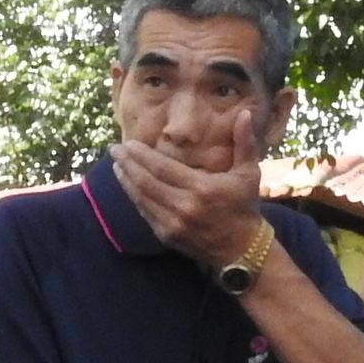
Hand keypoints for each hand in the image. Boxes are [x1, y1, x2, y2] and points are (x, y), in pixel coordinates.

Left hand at [110, 111, 266, 271]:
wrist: (242, 250)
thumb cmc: (244, 207)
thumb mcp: (249, 173)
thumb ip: (244, 142)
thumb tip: (244, 112)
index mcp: (201, 188)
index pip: (162, 168)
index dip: (142, 156)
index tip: (128, 144)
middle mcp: (183, 206)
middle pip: (146, 181)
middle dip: (128, 164)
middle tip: (114, 150)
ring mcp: (173, 223)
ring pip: (142, 198)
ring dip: (126, 181)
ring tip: (116, 165)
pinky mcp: (167, 235)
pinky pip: (145, 213)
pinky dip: (135, 198)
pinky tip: (128, 186)